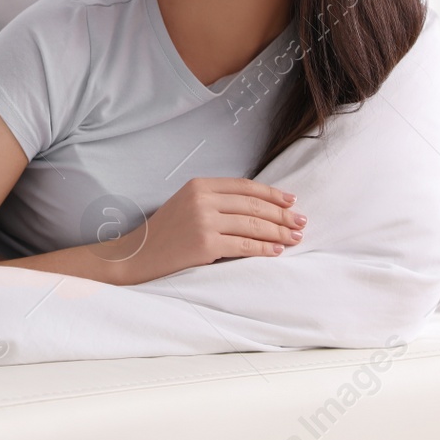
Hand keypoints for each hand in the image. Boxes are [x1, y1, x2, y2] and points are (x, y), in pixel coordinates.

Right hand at [103, 177, 304, 284]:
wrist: (137, 255)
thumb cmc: (165, 233)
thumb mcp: (187, 205)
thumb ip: (216, 200)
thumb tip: (259, 207)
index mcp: (199, 184)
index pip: (245, 186)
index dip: (272, 193)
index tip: (292, 201)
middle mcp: (202, 199)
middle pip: (253, 204)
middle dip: (282, 214)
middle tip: (302, 222)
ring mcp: (203, 221)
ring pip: (253, 225)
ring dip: (279, 232)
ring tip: (295, 238)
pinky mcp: (205, 244)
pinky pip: (244, 246)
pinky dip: (264, 248)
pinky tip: (277, 251)